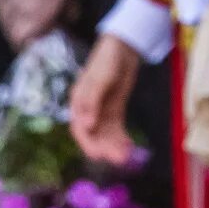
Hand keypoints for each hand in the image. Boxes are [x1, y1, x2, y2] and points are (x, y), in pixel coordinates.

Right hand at [0, 0, 73, 45]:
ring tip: (22, 28)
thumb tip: (67, 26)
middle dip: (21, 42)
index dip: (31, 49)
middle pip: (12, 37)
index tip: (39, 49)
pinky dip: (5, 14)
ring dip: (12, 29)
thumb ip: (70, 15)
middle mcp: (17, 11)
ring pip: (3, 24)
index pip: (25, 44)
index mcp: (36, 16)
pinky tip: (14, 11)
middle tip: (32, 41)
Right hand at [69, 34, 143, 167]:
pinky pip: (116, 128)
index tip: (98, 155)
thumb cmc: (107, 60)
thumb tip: (86, 126)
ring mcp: (101, 110)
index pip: (79, 127)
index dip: (87, 142)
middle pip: (94, 134)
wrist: (122, 48)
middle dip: (105, 148)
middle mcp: (88, 109)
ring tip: (126, 156)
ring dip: (114, 146)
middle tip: (119, 159)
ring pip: (106, 134)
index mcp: (78, 101)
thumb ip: (92, 101)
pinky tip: (129, 146)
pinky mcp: (114, 110)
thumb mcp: (100, 79)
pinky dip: (121, 138)